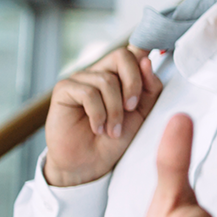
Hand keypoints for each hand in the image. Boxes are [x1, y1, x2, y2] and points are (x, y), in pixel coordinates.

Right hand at [44, 46, 163, 186]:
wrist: (90, 163)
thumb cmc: (115, 138)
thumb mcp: (142, 113)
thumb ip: (149, 89)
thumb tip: (146, 61)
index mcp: (120, 76)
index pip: (134, 53)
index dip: (144, 52)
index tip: (152, 62)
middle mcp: (100, 72)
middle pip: (122, 56)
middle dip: (133, 84)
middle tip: (131, 108)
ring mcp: (81, 79)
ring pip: (106, 80)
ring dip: (115, 110)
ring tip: (112, 129)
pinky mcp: (64, 90)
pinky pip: (88, 93)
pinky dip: (98, 114)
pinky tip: (97, 128)